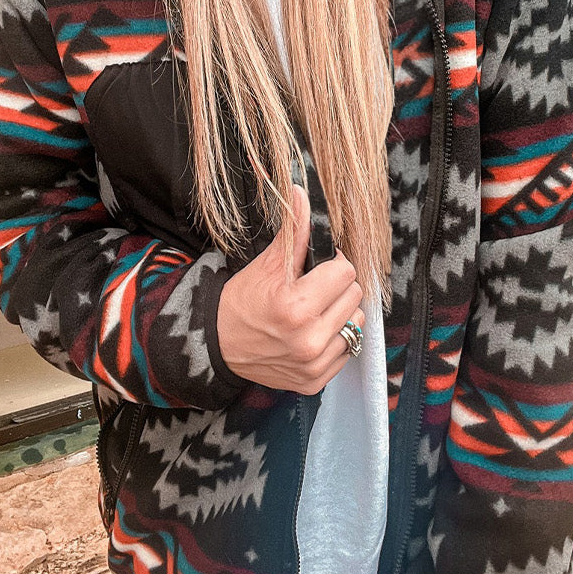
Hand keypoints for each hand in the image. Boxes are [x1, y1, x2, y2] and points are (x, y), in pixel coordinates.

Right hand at [217, 184, 364, 393]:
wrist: (217, 344)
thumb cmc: (243, 300)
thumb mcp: (266, 263)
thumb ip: (293, 229)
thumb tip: (301, 192)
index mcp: (296, 307)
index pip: (345, 272)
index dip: (333, 265)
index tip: (318, 268)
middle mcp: (308, 340)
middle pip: (355, 297)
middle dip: (337, 288)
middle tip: (313, 289)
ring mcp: (313, 365)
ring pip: (356, 324)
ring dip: (341, 314)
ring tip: (315, 311)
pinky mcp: (315, 382)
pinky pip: (347, 351)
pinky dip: (334, 340)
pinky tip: (312, 333)